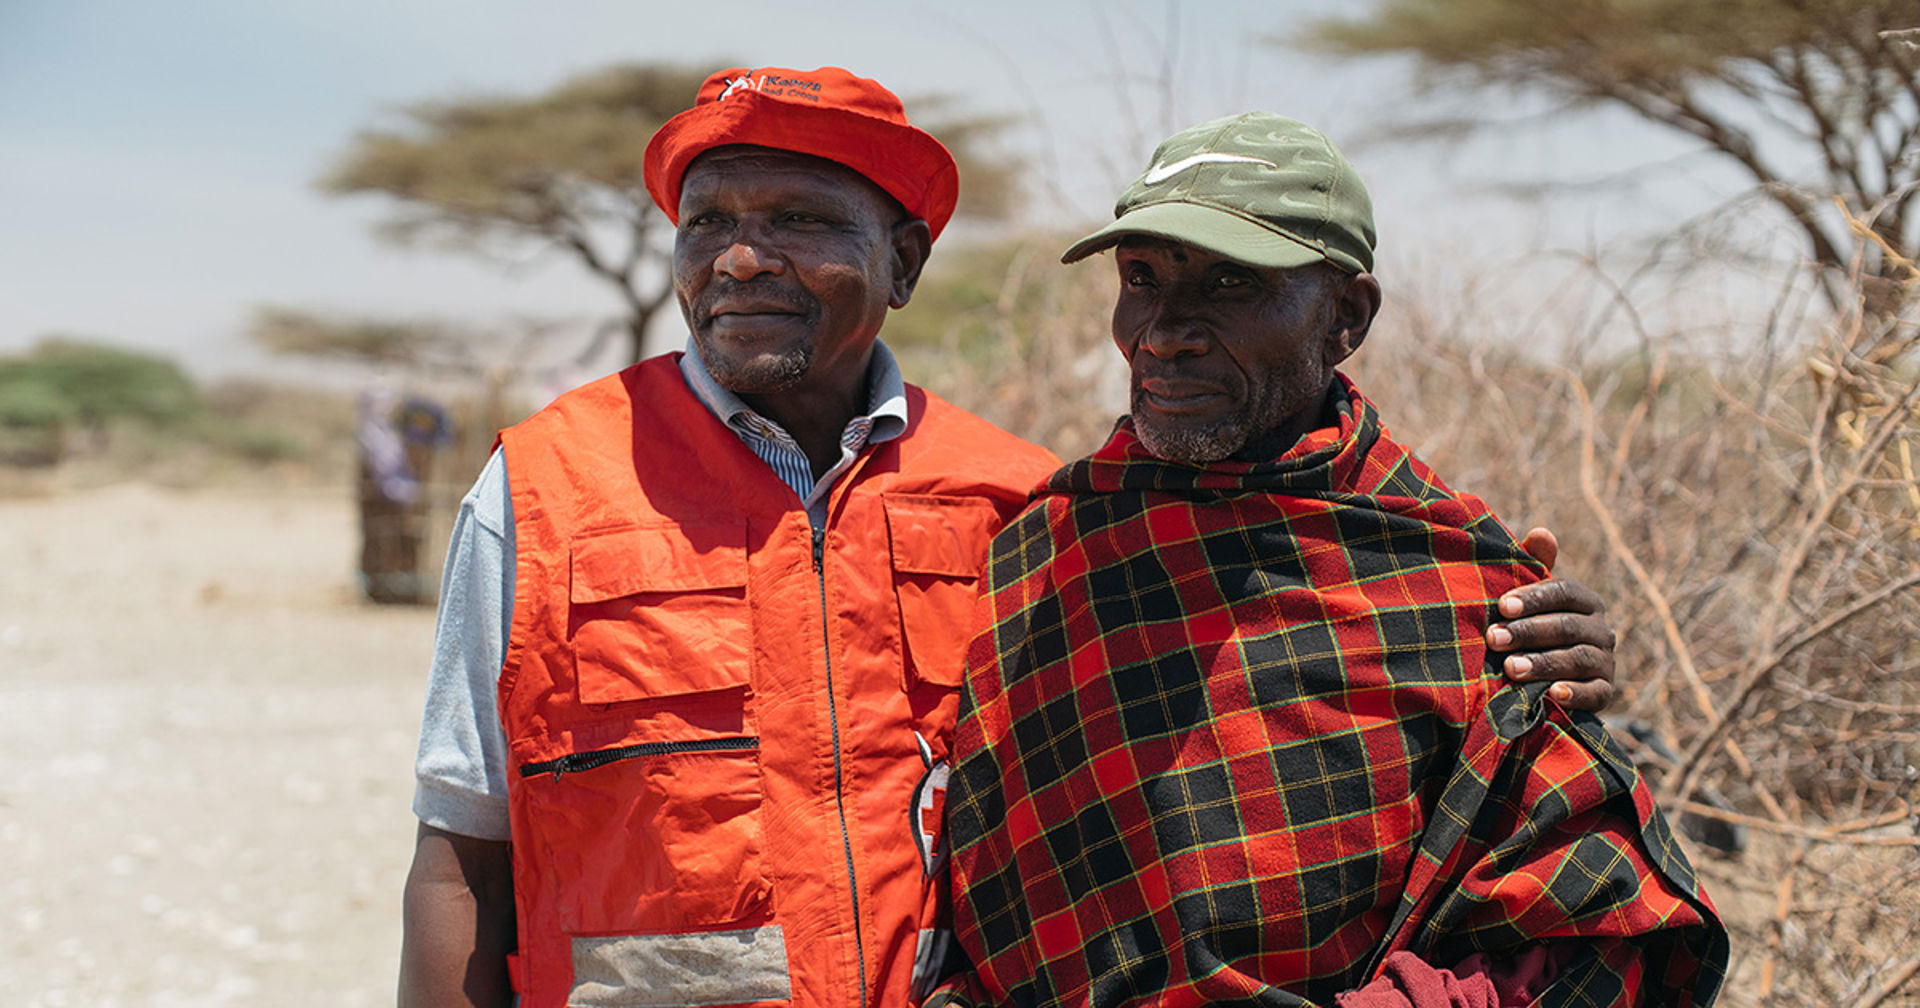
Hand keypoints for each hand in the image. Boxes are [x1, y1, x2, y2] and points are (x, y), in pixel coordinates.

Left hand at [1487, 527, 1617, 711]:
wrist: (1546, 683)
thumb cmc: (1532, 631)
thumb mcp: (1529, 602)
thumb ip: (1534, 568)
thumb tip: (1541, 532)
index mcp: (1585, 601)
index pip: (1565, 592)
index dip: (1535, 597)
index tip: (1502, 606)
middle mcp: (1602, 629)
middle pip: (1568, 626)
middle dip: (1528, 631)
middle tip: (1494, 638)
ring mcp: (1606, 662)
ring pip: (1578, 659)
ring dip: (1543, 663)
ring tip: (1511, 668)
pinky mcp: (1605, 693)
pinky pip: (1596, 693)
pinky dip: (1576, 694)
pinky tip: (1552, 694)